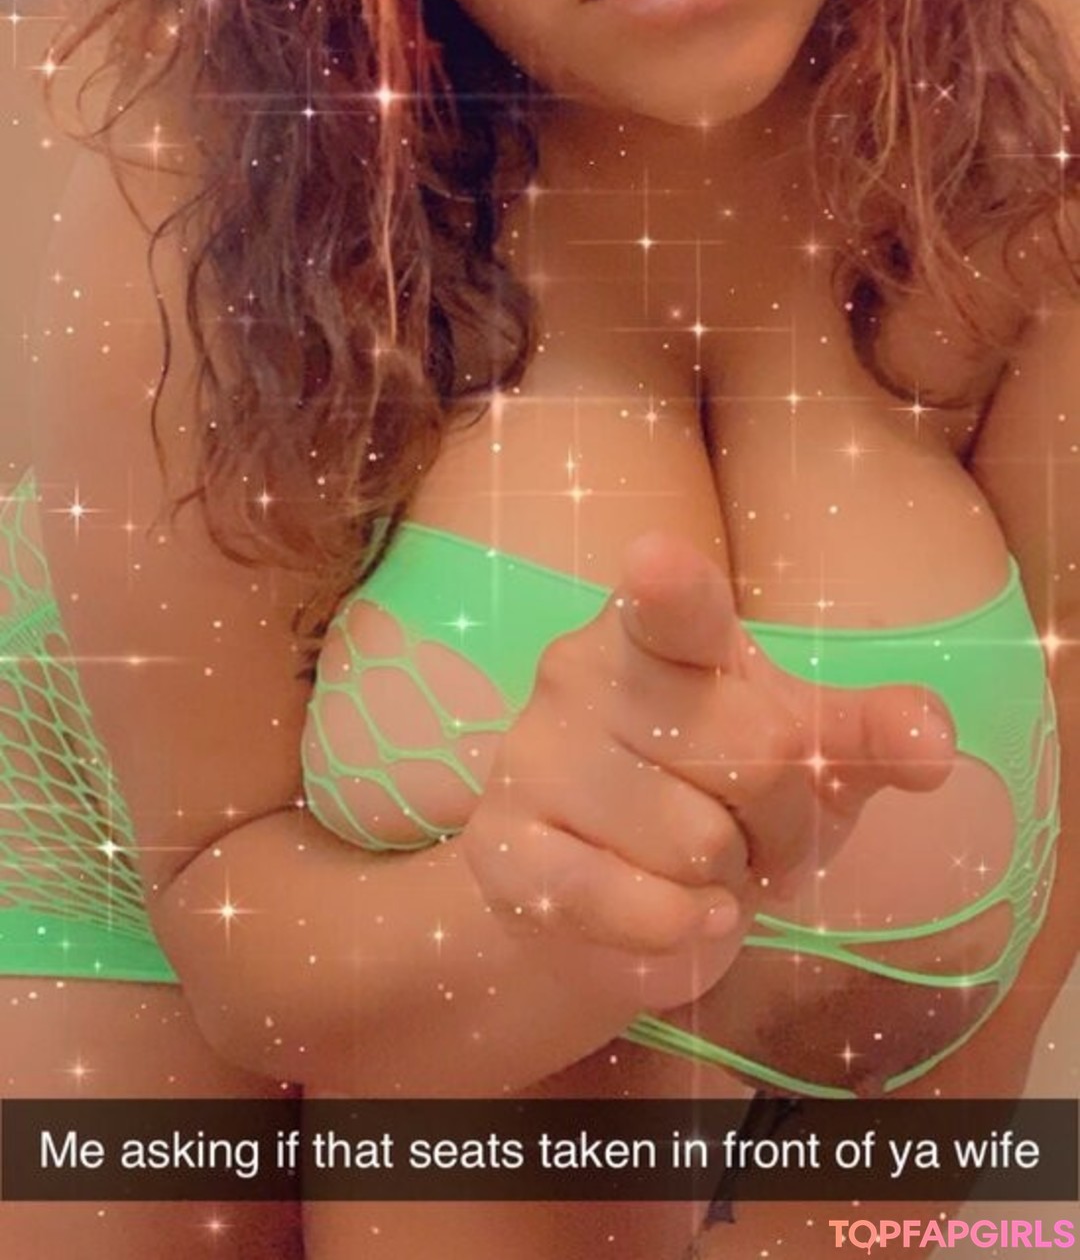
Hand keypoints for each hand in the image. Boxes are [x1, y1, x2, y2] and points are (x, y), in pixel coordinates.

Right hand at [460, 531, 952, 1006]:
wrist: (608, 903)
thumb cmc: (721, 797)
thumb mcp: (811, 754)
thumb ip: (873, 734)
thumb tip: (934, 743)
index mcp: (660, 626)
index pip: (674, 604)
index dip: (670, 585)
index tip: (657, 561)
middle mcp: (582, 670)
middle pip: (755, 751)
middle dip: (783, 816)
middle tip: (751, 827)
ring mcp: (533, 754)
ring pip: (695, 843)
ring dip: (725, 883)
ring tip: (699, 868)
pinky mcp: (504, 846)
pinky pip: (619, 904)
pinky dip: (672, 930)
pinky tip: (673, 915)